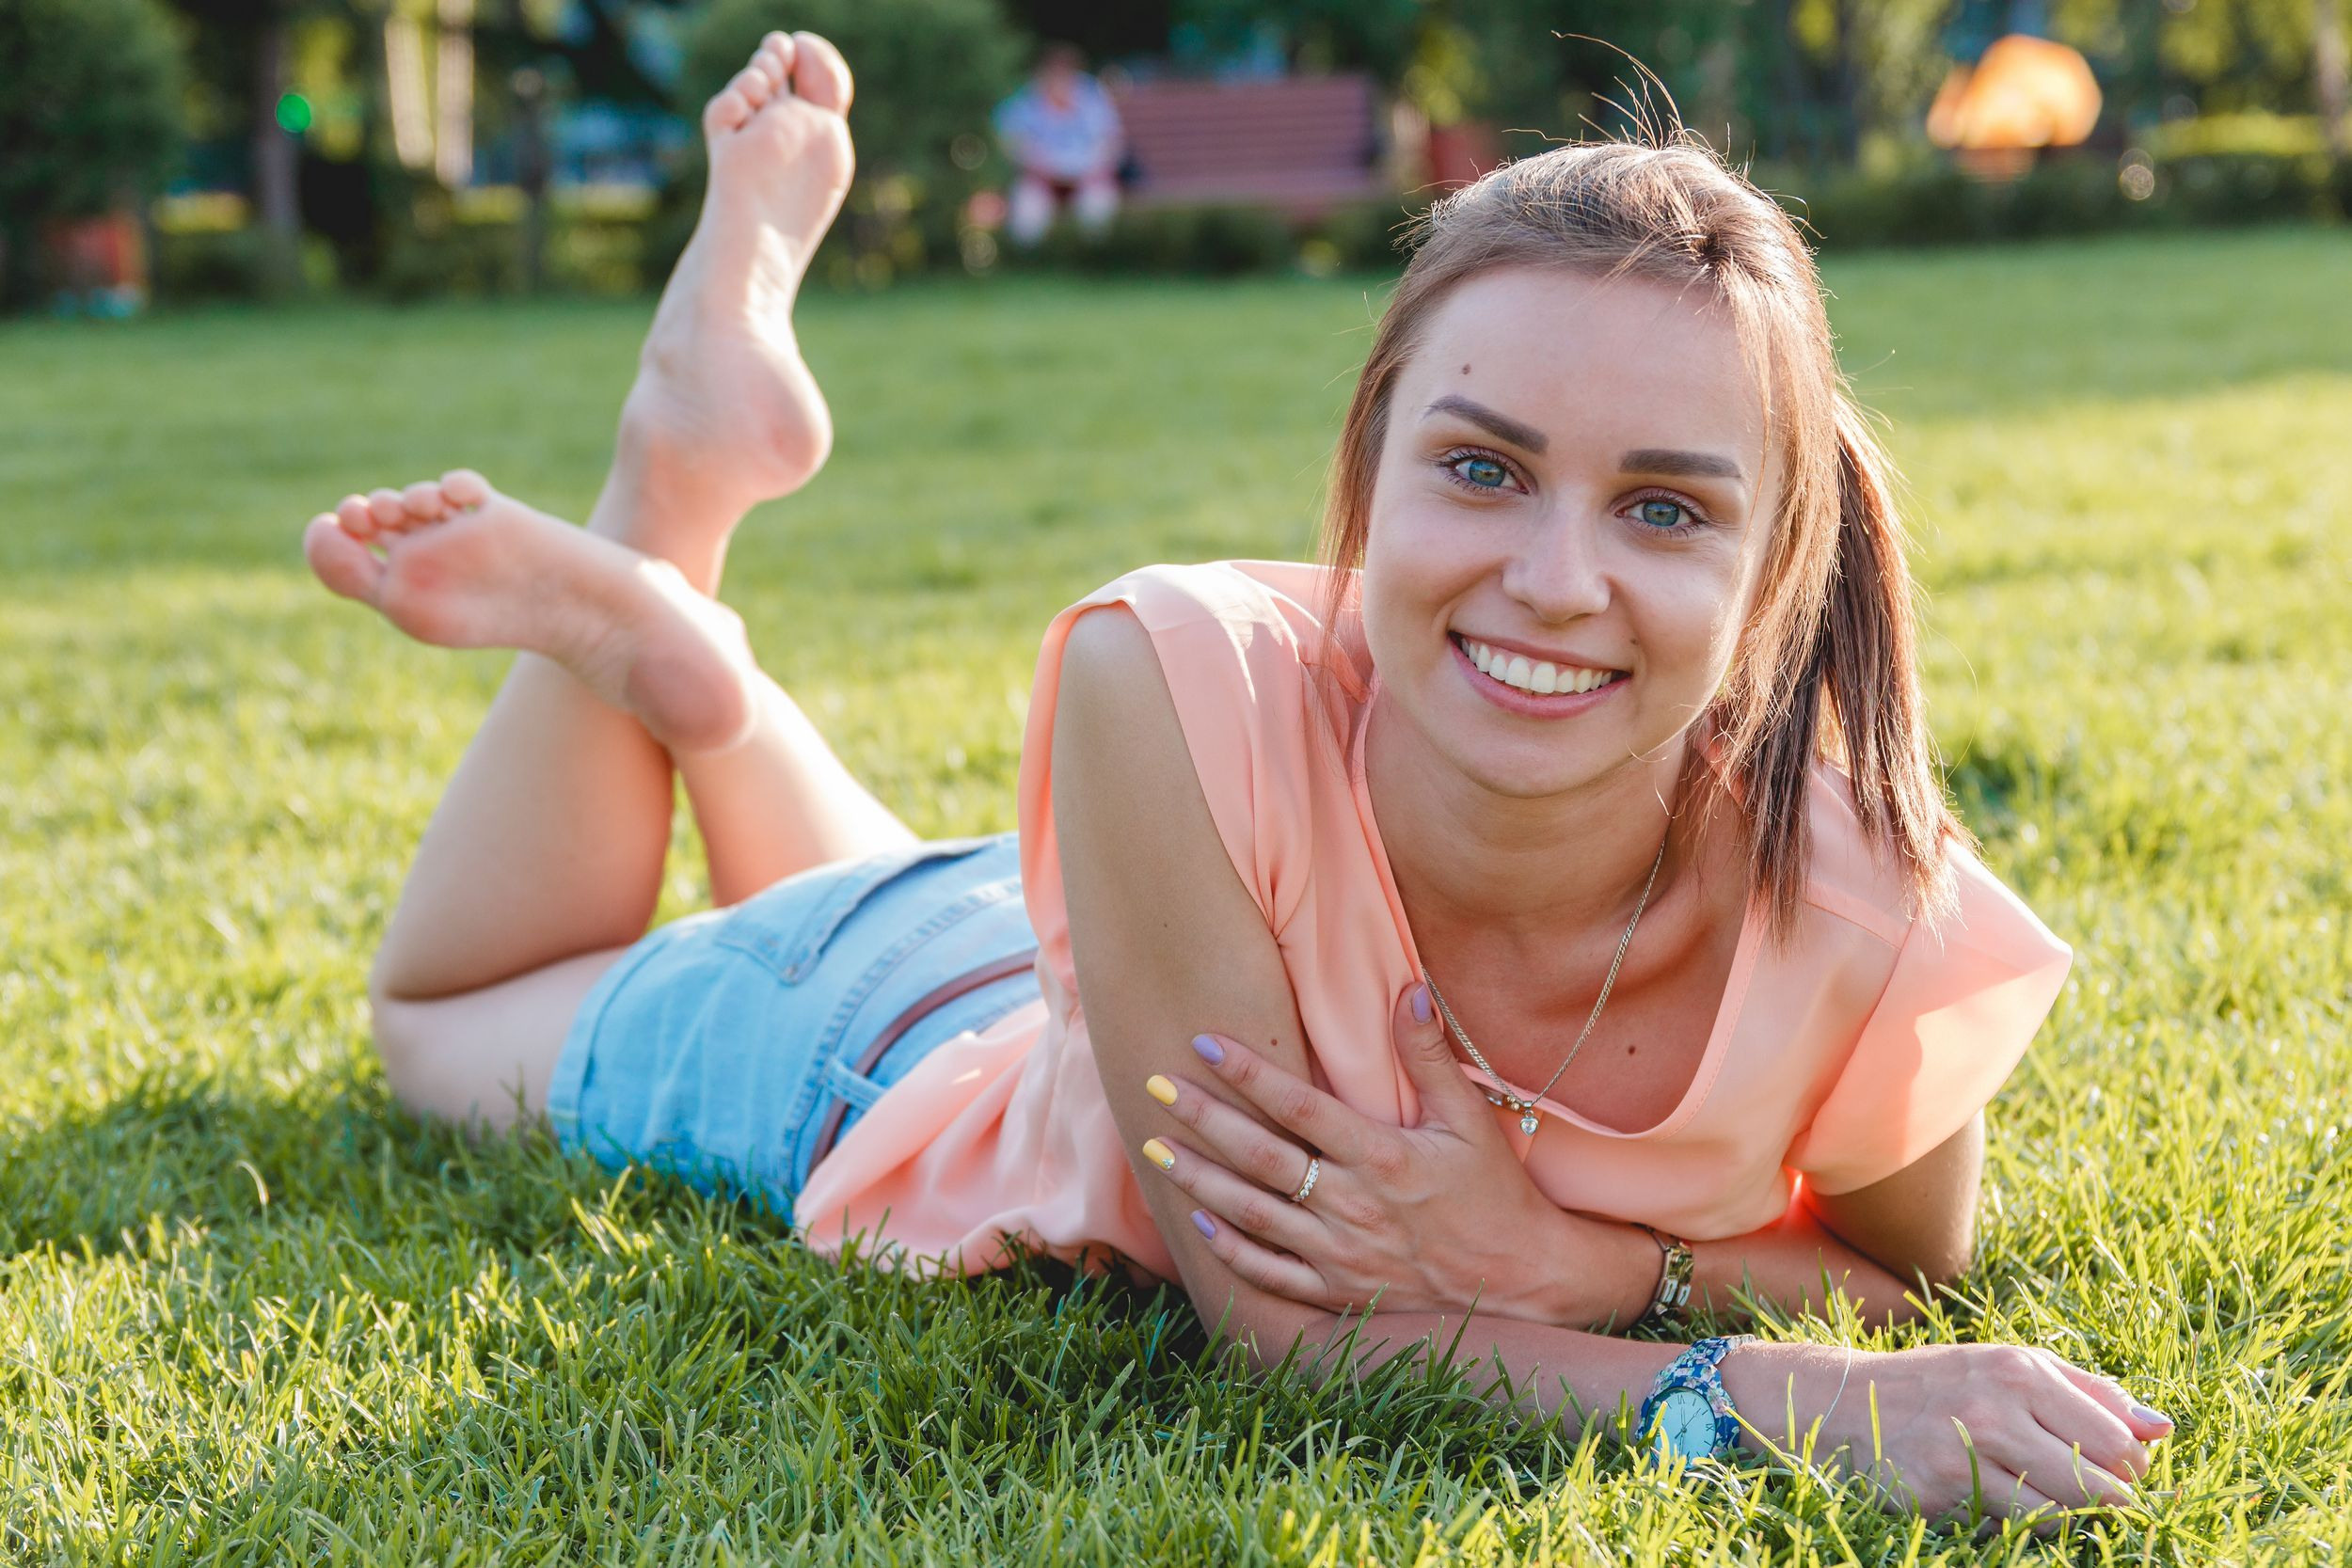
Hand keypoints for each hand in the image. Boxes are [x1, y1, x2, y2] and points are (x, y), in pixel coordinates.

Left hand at [1136, 982, 1599, 1321]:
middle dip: (1201, 1118)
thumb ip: (1429, 1058)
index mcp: (1381, 1156)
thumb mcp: (1469, 1121)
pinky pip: (1270, 1272)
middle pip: (1259, 1156)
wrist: (1523, 1285)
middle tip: (1153, 1087)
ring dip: (1199, 1180)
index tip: (1204, 1042)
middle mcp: (1352, 1206)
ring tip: (1155, 1149)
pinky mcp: (1338, 1293)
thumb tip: (1408, 990)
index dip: (1248, 1072)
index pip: (1299, 1106)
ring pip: (1251, 1214)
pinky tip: (1199, 1223)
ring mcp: (1340, 1254)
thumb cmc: (1496, 1197)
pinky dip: (1230, 1249)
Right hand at [1723, 1340, 2175, 1536]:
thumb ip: (2090, 1391)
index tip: (2120, 1468)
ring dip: (2068, 1516)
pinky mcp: (1938, 1496)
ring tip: (2049, 1494)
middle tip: (2096, 1493)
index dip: (2132, 1466)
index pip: (2117, 1440)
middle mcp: (1992, 1410)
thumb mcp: (2012, 1366)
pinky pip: (2010, 1528)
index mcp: (2018, 1371)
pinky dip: (2021, 1523)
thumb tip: (2162, 1428)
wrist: (1847, 1403)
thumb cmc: (1946, 1383)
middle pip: (2097, 1485)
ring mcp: (1962, 1456)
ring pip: (2060, 1516)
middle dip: (2110, 1499)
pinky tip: (2005, 1500)